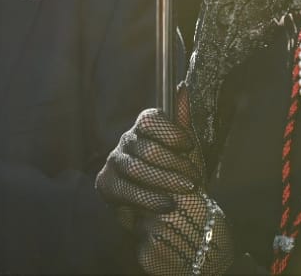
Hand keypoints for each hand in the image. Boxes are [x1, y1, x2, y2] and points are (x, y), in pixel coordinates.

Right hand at [98, 88, 230, 274]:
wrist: (170, 213)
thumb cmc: (179, 176)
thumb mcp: (187, 151)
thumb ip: (183, 120)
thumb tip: (182, 87)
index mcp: (145, 128)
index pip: (150, 119)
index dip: (169, 132)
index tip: (189, 146)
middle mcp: (127, 140)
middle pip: (147, 147)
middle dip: (174, 164)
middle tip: (194, 179)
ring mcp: (114, 161)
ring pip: (136, 169)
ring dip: (165, 181)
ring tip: (186, 191)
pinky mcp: (106, 184)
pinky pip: (126, 190)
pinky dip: (149, 199)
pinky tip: (168, 204)